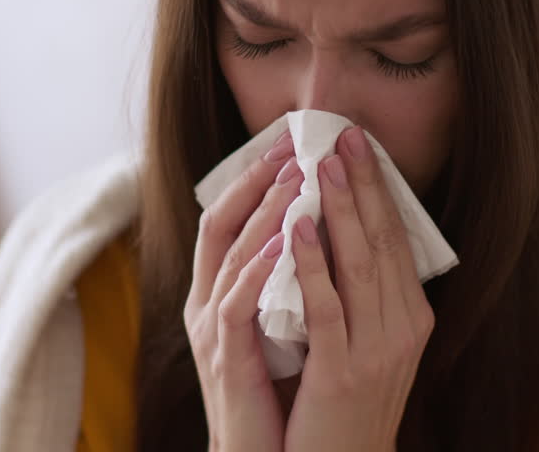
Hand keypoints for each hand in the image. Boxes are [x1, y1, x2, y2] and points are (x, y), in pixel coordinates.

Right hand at [186, 130, 303, 451]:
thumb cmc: (280, 398)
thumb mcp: (286, 330)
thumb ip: (292, 285)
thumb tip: (328, 233)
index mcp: (224, 294)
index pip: (231, 219)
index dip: (255, 177)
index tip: (291, 141)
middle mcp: (209, 304)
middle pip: (222, 223)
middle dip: (257, 179)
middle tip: (293, 141)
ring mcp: (213, 331)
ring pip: (230, 255)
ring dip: (263, 211)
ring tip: (295, 174)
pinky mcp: (226, 359)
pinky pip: (239, 304)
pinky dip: (261, 268)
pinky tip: (288, 238)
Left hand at [284, 126, 434, 451]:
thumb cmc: (343, 404)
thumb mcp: (367, 343)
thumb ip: (364, 294)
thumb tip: (345, 230)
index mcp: (411, 318)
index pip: (396, 240)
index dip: (377, 191)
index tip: (359, 146)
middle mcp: (403, 329)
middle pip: (383, 242)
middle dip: (363, 186)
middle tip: (344, 136)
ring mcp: (377, 351)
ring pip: (359, 265)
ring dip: (340, 210)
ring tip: (321, 165)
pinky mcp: (342, 372)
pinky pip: (326, 305)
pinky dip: (311, 262)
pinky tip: (297, 226)